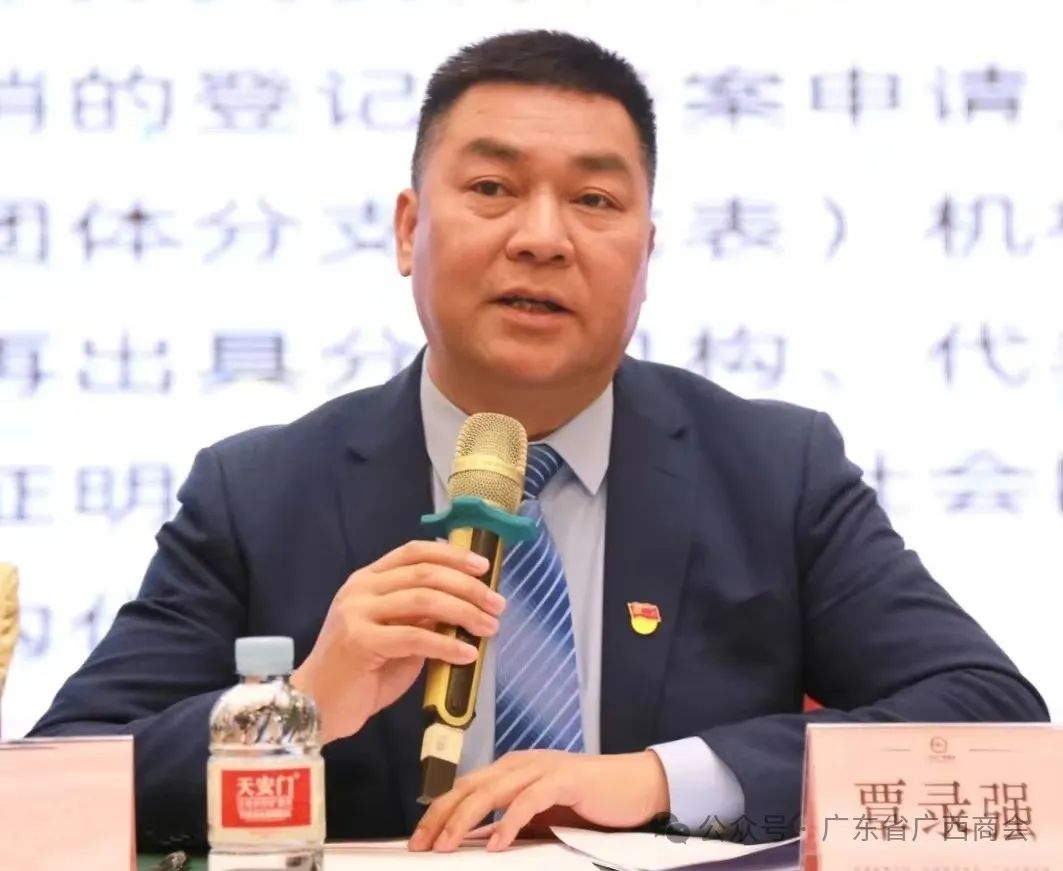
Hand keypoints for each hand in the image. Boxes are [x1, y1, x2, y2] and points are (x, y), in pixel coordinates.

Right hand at [291, 540, 505, 742]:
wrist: (316, 707)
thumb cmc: (360, 674)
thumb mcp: (397, 636)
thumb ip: (422, 617)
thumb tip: (466, 609)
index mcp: (368, 579)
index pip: (415, 552)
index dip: (452, 555)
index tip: (483, 567)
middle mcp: (361, 588)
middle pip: (426, 574)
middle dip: (469, 587)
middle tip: (497, 605)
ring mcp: (357, 613)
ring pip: (423, 600)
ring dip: (464, 612)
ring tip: (490, 628)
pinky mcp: (360, 641)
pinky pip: (415, 637)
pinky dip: (447, 644)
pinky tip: (467, 655)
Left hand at [408, 750, 670, 851]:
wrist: (635, 786)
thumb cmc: (588, 803)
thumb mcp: (542, 816)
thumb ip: (512, 823)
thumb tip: (477, 844)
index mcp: (512, 769)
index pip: (465, 788)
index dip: (438, 812)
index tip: (419, 840)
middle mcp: (521, 763)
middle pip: (469, 787)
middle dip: (441, 816)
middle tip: (422, 845)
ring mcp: (541, 768)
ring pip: (492, 791)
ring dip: (465, 819)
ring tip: (447, 845)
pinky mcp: (564, 779)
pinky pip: (529, 801)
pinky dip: (509, 821)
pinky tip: (496, 843)